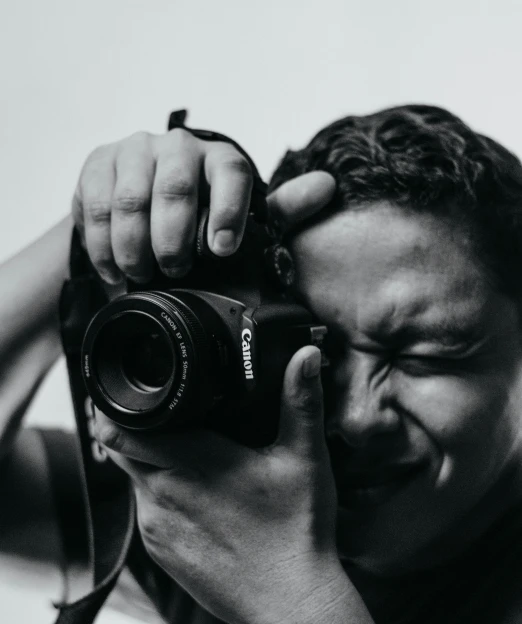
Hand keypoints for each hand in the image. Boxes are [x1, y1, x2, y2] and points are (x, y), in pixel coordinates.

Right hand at [72, 126, 335, 283]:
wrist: (139, 207)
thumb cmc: (197, 218)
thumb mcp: (240, 218)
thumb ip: (279, 211)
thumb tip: (326, 187)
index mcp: (219, 159)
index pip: (231, 172)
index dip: (228, 211)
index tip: (222, 250)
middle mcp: (178, 146)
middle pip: (175, 187)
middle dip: (173, 239)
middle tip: (175, 270)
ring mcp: (134, 151)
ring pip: (130, 200)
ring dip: (134, 247)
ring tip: (141, 275)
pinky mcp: (97, 163)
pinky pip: (94, 208)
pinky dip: (103, 247)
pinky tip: (114, 270)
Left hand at [94, 345, 339, 623]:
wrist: (290, 605)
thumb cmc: (298, 532)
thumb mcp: (305, 460)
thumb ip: (300, 402)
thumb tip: (306, 353)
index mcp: (193, 463)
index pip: (123, 428)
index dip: (122, 408)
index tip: (135, 395)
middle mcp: (162, 495)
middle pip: (122, 449)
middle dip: (136, 431)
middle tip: (166, 420)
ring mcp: (156, 529)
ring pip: (134, 481)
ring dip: (149, 465)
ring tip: (186, 458)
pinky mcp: (159, 555)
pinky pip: (145, 513)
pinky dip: (159, 498)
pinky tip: (194, 500)